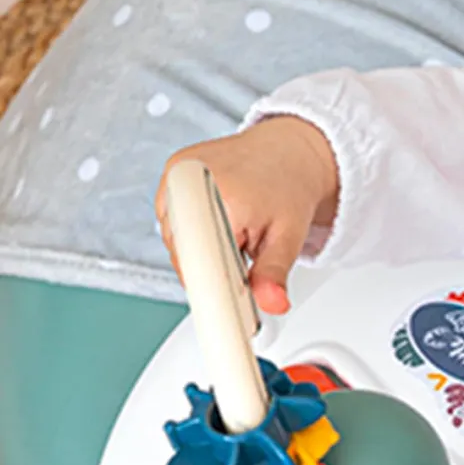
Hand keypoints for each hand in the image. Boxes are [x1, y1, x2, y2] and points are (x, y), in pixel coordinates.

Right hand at [156, 117, 339, 315]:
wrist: (288, 149)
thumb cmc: (290, 186)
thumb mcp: (290, 235)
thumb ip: (274, 273)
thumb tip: (272, 304)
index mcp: (223, 197)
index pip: (197, 261)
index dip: (210, 291)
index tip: (221, 316)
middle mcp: (192, 180)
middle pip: (184, 254)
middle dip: (212, 267)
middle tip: (244, 253)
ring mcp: (177, 172)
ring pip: (175, 239)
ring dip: (201, 247)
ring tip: (236, 228)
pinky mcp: (170, 170)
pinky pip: (170, 217)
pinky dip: (192, 226)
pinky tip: (219, 215)